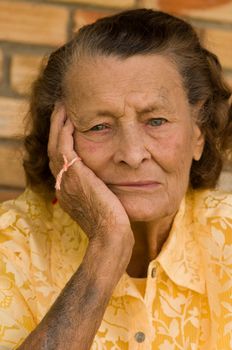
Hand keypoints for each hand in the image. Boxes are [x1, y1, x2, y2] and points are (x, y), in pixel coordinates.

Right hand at [48, 105, 133, 248]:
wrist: (111, 236)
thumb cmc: (114, 225)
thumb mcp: (103, 205)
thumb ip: (101, 191)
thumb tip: (110, 184)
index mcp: (68, 192)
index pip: (61, 161)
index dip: (62, 142)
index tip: (70, 127)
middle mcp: (62, 184)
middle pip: (53, 149)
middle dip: (57, 129)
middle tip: (62, 110)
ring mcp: (65, 180)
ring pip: (55, 144)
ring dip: (59, 124)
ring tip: (64, 108)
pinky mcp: (73, 174)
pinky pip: (63, 145)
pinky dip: (65, 130)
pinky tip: (72, 117)